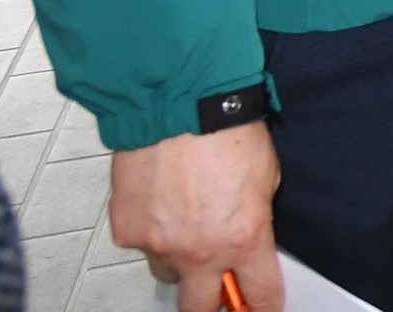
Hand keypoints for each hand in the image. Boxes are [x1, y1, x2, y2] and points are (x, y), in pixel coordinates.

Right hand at [110, 125, 282, 310]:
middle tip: (216, 291)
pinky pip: (142, 244)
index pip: (259, 294)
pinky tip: (162, 201)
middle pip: (200, 309)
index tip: (263, 309)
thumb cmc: (225, 128)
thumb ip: (254, 219)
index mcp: (243, 238)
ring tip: (186, 218)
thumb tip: (248, 240)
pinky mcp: (127, 231)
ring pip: (167, 272)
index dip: (264, 306)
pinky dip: (152, 230)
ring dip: (178, 258)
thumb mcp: (265, 178)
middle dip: (210, 305)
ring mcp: (158, 244)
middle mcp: (199, 250)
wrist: (177, 100)